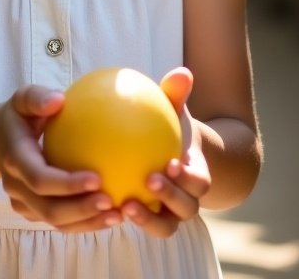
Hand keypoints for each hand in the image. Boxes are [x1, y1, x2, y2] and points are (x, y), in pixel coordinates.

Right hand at [0, 85, 123, 232]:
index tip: (97, 178)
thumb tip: (59, 99)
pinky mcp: (32, 211)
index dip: (66, 184)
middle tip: (111, 202)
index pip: (40, 178)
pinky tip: (109, 216)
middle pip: (48, 209)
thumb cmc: (17, 115)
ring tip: (117, 216)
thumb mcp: (22, 98)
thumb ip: (37, 97)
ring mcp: (22, 202)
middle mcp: (16, 186)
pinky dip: (83, 223)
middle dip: (81, 210)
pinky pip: (58, 222)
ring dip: (86, 223)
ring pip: (54, 222)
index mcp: (14, 158)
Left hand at [120, 67, 211, 237]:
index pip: (200, 181)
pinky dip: (123, 219)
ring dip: (147, 219)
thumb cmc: (169, 127)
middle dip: (171, 198)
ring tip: (123, 205)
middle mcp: (187, 200)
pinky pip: (137, 224)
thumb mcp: (174, 110)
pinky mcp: (147, 221)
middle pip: (186, 209)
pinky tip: (99, 205)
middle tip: (149, 181)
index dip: (189, 177)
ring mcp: (169, 215)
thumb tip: (181, 72)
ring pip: (164, 226)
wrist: (170, 154)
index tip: (171, 163)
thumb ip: (176, 94)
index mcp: (196, 175)